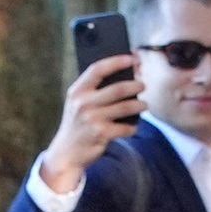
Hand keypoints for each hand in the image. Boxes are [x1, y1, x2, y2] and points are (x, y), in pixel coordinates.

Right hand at [35, 53, 144, 195]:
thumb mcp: (77, 104)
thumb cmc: (77, 125)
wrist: (66, 153)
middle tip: (143, 85)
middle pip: (118, 88)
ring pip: (126, 107)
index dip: (116, 61)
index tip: (132, 58)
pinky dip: (132, 126)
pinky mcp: (101, 134)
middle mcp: (83, 103)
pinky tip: (133, 126)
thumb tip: (123, 76)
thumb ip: (93, 90)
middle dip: (135, 85)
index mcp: (77, 91)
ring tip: (144, 104)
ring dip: (140, 105)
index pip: (98, 69)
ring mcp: (92, 119)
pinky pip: (126, 127)